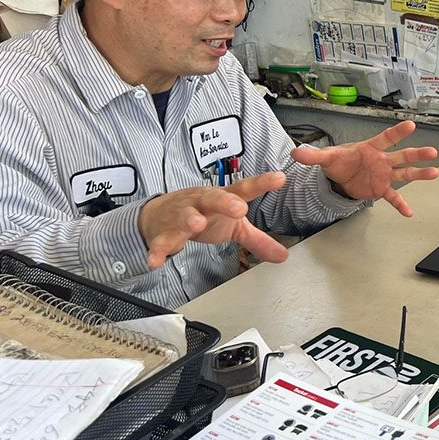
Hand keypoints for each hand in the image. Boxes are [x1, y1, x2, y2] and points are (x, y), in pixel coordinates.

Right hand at [138, 172, 288, 268]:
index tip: (279, 178)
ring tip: (196, 224)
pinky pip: (161, 242)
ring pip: (185, 215)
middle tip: (239, 208)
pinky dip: (157, 251)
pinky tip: (155, 261)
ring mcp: (181, 215)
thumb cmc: (204, 215)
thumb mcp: (233, 226)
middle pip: (213, 197)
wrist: (161, 215)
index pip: (244, 189)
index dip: (262, 183)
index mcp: (223, 198)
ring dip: (190, 219)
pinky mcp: (164, 233)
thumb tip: (283, 255)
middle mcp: (202, 202)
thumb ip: (257, 239)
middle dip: (225, 201)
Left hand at [290, 120, 438, 216]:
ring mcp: (383, 175)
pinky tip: (409, 212)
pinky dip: (400, 204)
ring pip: (404, 173)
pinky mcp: (380, 189)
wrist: (340, 177)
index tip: (411, 125)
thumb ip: (313, 155)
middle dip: (417, 154)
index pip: (385, 138)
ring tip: (434, 173)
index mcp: (370, 148)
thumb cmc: (339, 162)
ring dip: (419, 173)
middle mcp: (381, 160)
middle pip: (402, 155)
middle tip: (432, 152)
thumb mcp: (326, 157)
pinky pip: (393, 196)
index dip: (397, 132)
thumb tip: (296, 152)